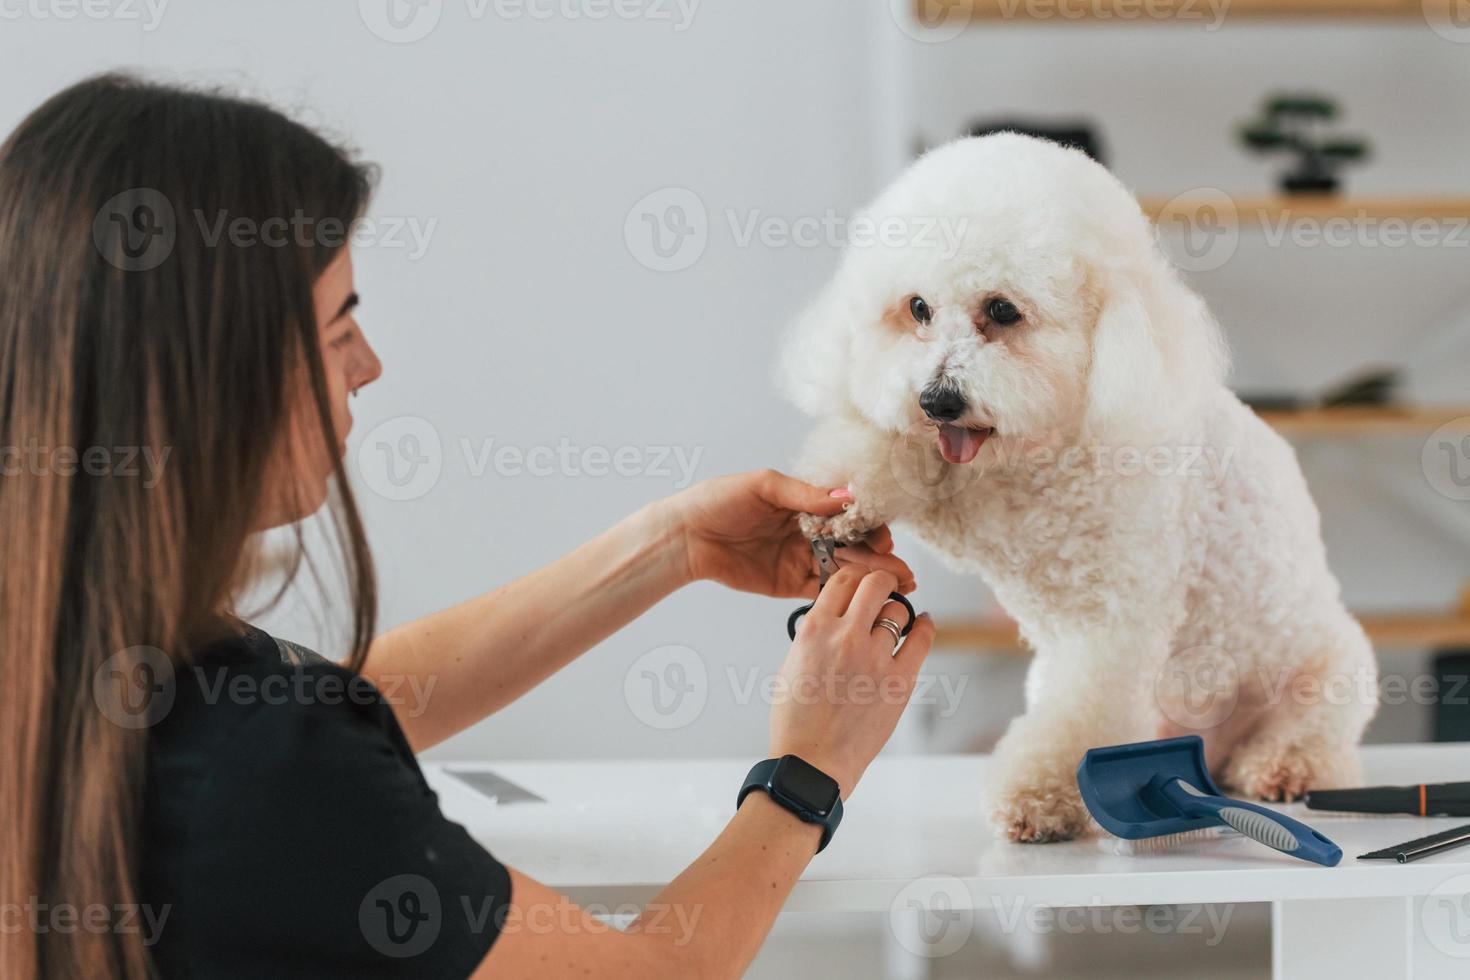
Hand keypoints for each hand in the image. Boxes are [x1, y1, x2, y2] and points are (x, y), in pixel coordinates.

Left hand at [663, 470, 914, 598]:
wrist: (685, 535)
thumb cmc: (718, 501)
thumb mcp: (764, 487)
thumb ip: (806, 495)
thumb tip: (847, 496)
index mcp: (805, 505)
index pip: (847, 515)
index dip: (870, 526)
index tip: (885, 537)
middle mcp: (808, 532)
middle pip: (851, 546)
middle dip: (880, 558)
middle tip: (902, 571)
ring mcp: (799, 559)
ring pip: (842, 570)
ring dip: (869, 579)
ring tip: (897, 587)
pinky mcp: (787, 584)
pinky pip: (820, 590)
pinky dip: (843, 594)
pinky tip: (865, 600)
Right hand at [767, 566, 936, 797]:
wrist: (812, 763)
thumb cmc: (796, 721)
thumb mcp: (790, 665)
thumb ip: (813, 635)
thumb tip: (834, 617)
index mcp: (814, 630)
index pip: (842, 579)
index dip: (855, 575)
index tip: (860, 580)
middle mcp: (845, 637)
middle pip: (875, 583)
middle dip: (881, 581)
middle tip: (884, 588)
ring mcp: (875, 658)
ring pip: (898, 610)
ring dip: (898, 610)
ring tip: (896, 618)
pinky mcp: (899, 681)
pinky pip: (922, 639)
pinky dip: (925, 627)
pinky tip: (923, 624)